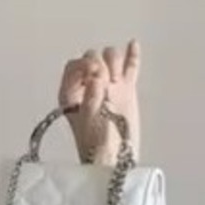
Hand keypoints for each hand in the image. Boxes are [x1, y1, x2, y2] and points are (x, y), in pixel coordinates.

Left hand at [58, 41, 141, 165]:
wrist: (115, 159)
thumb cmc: (96, 146)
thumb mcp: (89, 122)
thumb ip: (91, 98)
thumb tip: (96, 77)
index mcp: (72, 93)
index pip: (75, 65)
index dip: (85, 65)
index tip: (95, 74)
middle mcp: (88, 86)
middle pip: (93, 58)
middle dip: (100, 63)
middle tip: (108, 81)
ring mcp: (108, 86)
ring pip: (111, 59)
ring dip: (115, 62)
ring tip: (118, 80)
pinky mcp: (125, 90)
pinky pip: (130, 67)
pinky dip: (132, 56)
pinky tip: (133, 45)